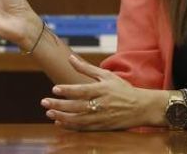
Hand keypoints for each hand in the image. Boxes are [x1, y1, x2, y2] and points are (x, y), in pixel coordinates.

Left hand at [41, 55, 164, 130]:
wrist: (142, 108)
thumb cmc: (123, 89)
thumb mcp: (107, 75)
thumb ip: (86, 68)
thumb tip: (70, 58)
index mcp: (102, 90)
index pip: (82, 91)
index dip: (68, 90)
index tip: (54, 89)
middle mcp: (101, 105)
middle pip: (77, 106)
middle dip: (59, 105)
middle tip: (44, 102)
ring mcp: (102, 118)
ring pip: (78, 119)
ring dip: (62, 117)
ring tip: (49, 113)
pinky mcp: (102, 127)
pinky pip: (84, 128)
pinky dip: (71, 126)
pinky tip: (59, 123)